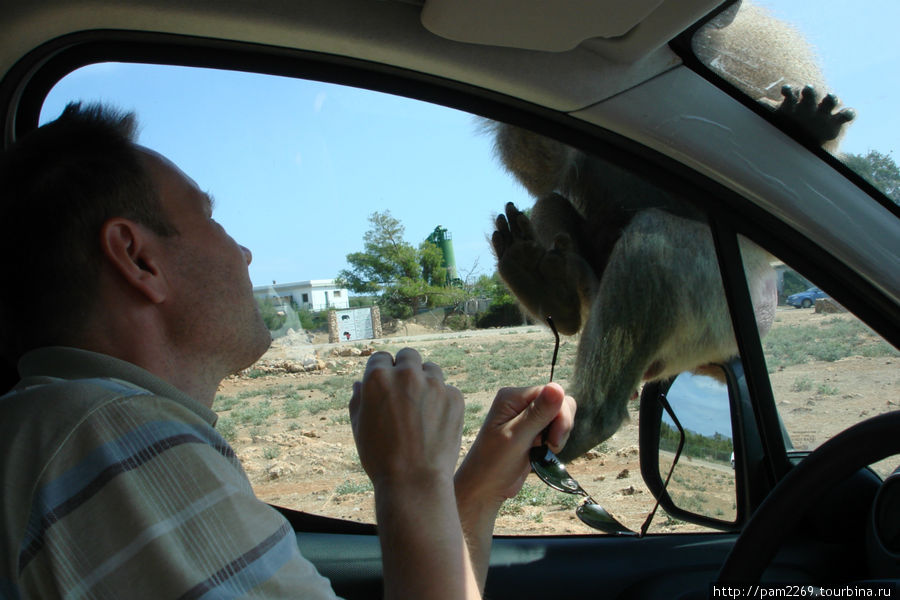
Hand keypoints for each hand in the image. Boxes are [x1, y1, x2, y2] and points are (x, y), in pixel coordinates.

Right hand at [349, 348, 463, 488]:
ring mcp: (434, 384)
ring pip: (431, 369)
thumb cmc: (380, 457)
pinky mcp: (455, 397)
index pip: (381, 358)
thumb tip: (360, 383)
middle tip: (405, 391)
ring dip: (426, 381)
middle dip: (405, 368)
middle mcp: (406, 374)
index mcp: (378, 377)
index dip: (382, 371)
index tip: (386, 385)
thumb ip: (359, 399)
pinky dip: (442, 401)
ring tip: (421, 408)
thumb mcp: (359, 427)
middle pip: (408, 356)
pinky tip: (436, 423)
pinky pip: (448, 390)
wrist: (414, 482)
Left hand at [455, 382, 575, 507]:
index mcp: (512, 397)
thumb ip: (538, 413)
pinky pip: (555, 428)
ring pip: (560, 416)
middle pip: (558, 402)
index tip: (553, 439)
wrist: (484, 489)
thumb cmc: (493, 463)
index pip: (550, 392)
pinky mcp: (533, 431)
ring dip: (558, 435)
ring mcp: (527, 417)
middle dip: (561, 425)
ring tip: (543, 450)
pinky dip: (555, 441)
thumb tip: (557, 387)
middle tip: (550, 446)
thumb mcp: (516, 437)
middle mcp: (520, 402)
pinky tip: (543, 452)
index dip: (559, 414)